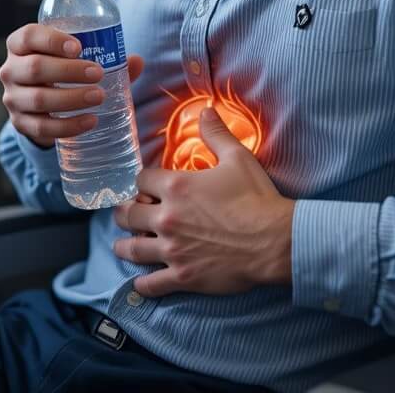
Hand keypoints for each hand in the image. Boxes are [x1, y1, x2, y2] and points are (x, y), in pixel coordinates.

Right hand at [0, 23, 143, 148]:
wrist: (41, 103)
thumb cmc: (61, 69)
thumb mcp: (74, 57)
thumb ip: (106, 56)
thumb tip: (136, 61)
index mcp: (20, 45)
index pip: (28, 36)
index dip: (52, 40)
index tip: (79, 46)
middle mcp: (10, 69)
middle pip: (35, 68)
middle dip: (68, 71)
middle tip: (98, 73)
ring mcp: (12, 98)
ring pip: (37, 99)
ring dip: (70, 99)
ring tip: (99, 97)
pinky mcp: (20, 124)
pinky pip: (42, 128)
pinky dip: (68, 126)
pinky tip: (90, 121)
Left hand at [113, 107, 294, 297]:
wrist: (273, 240)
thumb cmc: (255, 197)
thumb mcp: (237, 157)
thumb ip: (216, 133)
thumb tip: (205, 109)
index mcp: (176, 187)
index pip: (141, 180)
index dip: (142, 181)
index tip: (146, 185)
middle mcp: (167, 218)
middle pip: (129, 214)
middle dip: (125, 212)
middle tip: (126, 214)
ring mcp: (172, 249)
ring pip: (133, 249)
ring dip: (124, 246)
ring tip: (121, 245)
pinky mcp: (183, 276)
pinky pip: (151, 284)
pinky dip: (142, 285)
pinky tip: (139, 283)